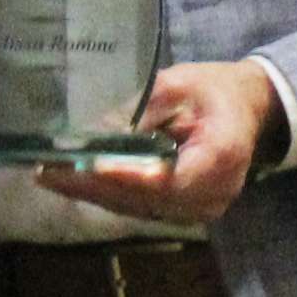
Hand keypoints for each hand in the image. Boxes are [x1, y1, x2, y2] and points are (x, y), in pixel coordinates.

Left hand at [33, 59, 276, 225]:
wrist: (247, 111)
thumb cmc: (214, 91)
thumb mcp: (181, 83)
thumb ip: (147, 107)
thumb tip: (104, 130)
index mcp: (223, 153)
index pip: (171, 178)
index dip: (129, 177)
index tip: (91, 167)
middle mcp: (215, 191)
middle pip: (147, 199)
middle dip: (95, 185)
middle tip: (49, 173)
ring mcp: (201, 208)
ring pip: (138, 207)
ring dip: (93, 194)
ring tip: (50, 177)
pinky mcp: (184, 212)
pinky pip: (141, 207)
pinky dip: (107, 195)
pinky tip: (73, 183)